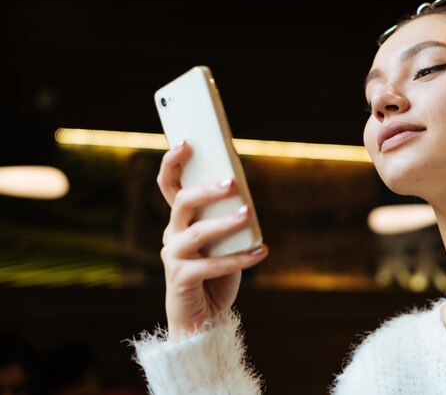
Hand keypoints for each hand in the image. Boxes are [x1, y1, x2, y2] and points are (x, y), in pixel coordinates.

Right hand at [157, 141, 268, 338]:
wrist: (203, 318)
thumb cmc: (215, 274)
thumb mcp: (221, 241)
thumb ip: (224, 218)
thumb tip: (243, 192)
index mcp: (179, 221)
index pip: (169, 185)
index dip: (173, 162)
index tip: (186, 141)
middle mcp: (171, 234)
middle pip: (182, 202)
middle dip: (207, 189)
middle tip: (232, 182)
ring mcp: (173, 257)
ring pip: (197, 232)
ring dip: (225, 222)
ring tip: (248, 213)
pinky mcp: (182, 279)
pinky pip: (211, 265)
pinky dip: (239, 258)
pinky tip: (262, 252)